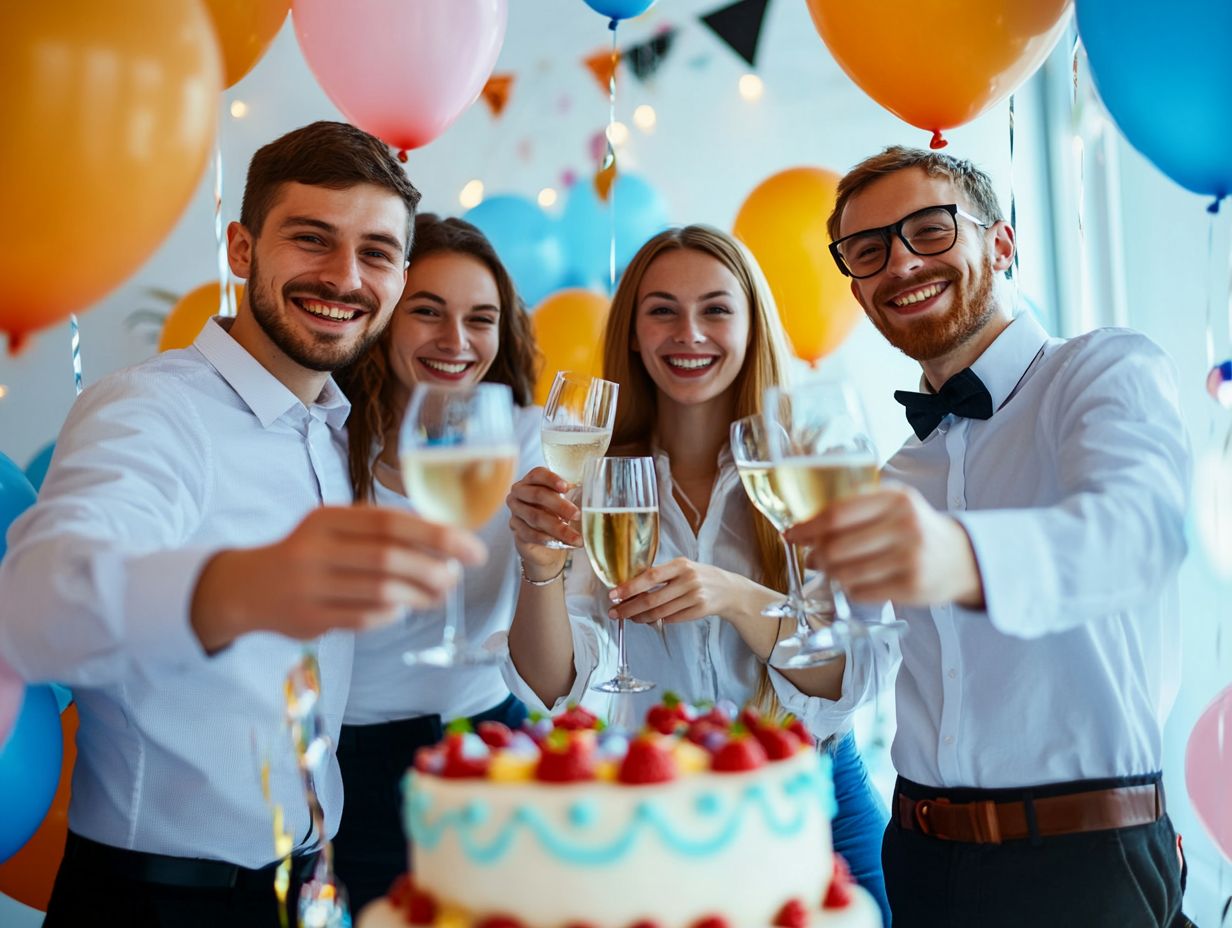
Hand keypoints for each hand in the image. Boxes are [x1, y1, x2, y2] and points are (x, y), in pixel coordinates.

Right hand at [191, 505, 486, 650]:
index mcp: (327, 519)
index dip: (438, 535)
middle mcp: (315, 549)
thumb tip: (447, 540)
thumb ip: (381, 530)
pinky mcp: (309, 619)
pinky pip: (365, 618)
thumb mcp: (336, 529)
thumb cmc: (309, 553)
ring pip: (381, 592)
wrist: (247, 587)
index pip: (392, 522)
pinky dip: (392, 615)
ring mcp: (310, 586)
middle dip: (434, 569)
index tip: (472, 548)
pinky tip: (404, 609)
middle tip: (457, 576)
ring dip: (419, 595)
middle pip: (389, 558)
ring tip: (438, 594)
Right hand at [507, 466, 578, 573]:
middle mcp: (519, 493)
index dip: (552, 479)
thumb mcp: (566, 502)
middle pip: (537, 495)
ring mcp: (515, 512)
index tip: (567, 487)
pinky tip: (559, 543)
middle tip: (577, 514)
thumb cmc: (557, 514)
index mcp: (532, 480)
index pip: (538, 474)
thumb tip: (595, 491)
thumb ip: (575, 494)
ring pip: (536, 517)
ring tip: (576, 537)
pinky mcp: (515, 530)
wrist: (546, 541)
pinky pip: (529, 533)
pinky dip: (546, 538)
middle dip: (559, 505)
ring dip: (558, 528)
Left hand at [607, 557, 752, 624]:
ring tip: (629, 617)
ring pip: (660, 612)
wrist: (730, 590)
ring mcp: (695, 597)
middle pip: (652, 598)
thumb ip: (662, 574)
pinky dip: (658, 620)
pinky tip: (648, 619)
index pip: (650, 576)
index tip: (613, 594)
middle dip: (629, 608)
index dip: (629, 587)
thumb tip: (631, 587)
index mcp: (681, 565)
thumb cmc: (701, 576)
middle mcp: (688, 580)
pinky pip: (672, 619)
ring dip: (640, 617)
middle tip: (614, 612)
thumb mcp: (684, 567)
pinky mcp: (700, 611)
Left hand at [785, 485, 983, 607]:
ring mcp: (910, 557)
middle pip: (836, 546)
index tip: (792, 534)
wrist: (961, 558)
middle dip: (816, 555)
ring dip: (830, 575)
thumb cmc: (915, 529)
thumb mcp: (894, 505)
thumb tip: (805, 526)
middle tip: (813, 558)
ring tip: (832, 571)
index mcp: (896, 498)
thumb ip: (856, 507)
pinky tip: (856, 582)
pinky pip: (861, 592)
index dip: (807, 527)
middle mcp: (905, 525)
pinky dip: (850, 590)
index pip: (836, 514)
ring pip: (845, 572)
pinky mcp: (912, 587)